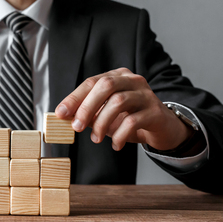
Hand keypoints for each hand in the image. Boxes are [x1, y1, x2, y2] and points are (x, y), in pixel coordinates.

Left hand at [55, 68, 192, 150]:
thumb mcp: (104, 115)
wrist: (163, 128)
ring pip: (119, 101)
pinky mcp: (155, 112)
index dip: (74, 97)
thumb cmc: (130, 119)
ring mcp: (146, 94)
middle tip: (76, 127)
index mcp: (117, 77)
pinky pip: (133, 121)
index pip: (91, 82)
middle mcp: (132, 80)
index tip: (60, 113)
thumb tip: (63, 116)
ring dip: (101, 123)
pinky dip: (119, 135)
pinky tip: (116, 144)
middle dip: (87, 107)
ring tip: (95, 139)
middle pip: (106, 85)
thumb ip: (86, 113)